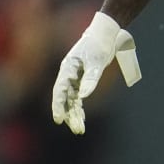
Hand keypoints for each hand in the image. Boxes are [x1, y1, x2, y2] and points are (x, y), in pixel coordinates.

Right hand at [50, 12, 141, 134]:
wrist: (105, 34)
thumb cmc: (99, 44)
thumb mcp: (97, 61)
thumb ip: (91, 79)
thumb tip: (84, 96)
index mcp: (67, 68)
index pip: (59, 90)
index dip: (58, 106)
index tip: (58, 119)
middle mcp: (68, 75)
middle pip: (65, 99)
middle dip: (70, 115)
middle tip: (77, 129)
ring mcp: (74, 78)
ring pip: (71, 100)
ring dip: (75, 114)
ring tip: (79, 129)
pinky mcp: (82, 80)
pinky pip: (78, 98)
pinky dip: (80, 108)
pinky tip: (81, 119)